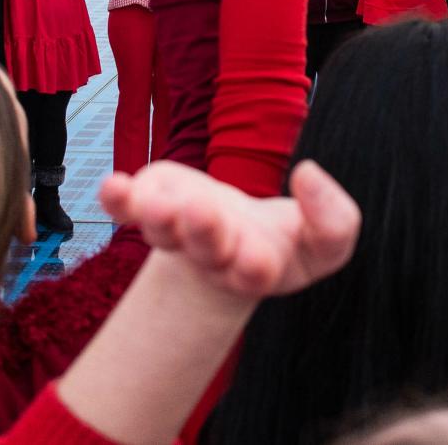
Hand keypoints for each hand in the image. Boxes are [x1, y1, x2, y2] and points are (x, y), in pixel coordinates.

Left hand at [100, 159, 359, 300]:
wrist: (241, 241)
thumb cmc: (289, 242)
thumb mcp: (327, 239)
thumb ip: (335, 219)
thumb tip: (309, 173)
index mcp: (258, 269)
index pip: (256, 274)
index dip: (255, 266)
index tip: (257, 256)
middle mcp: (214, 255)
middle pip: (206, 249)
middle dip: (205, 232)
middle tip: (203, 213)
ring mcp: (180, 232)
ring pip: (164, 231)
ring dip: (159, 218)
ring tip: (158, 205)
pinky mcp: (155, 206)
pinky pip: (128, 208)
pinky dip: (119, 199)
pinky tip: (112, 187)